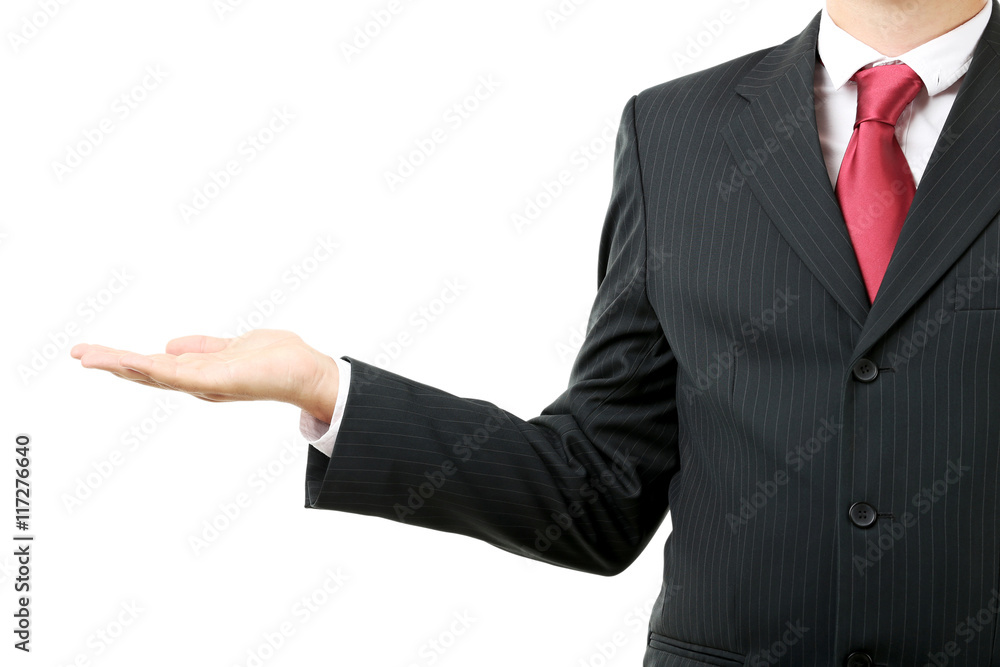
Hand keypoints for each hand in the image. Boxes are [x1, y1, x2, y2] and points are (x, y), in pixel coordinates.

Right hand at [70, 329, 339, 422]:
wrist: (306, 372)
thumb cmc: (276, 360)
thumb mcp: (232, 347)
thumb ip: (203, 347)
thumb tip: (171, 344)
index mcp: (199, 373)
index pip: (153, 366)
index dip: (123, 360)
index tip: (92, 352)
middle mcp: (197, 382)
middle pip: (146, 373)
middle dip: (111, 363)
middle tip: (77, 354)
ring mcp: (205, 383)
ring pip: (155, 375)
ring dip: (121, 366)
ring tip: (89, 357)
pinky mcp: (217, 381)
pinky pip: (179, 375)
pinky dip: (153, 369)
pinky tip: (131, 363)